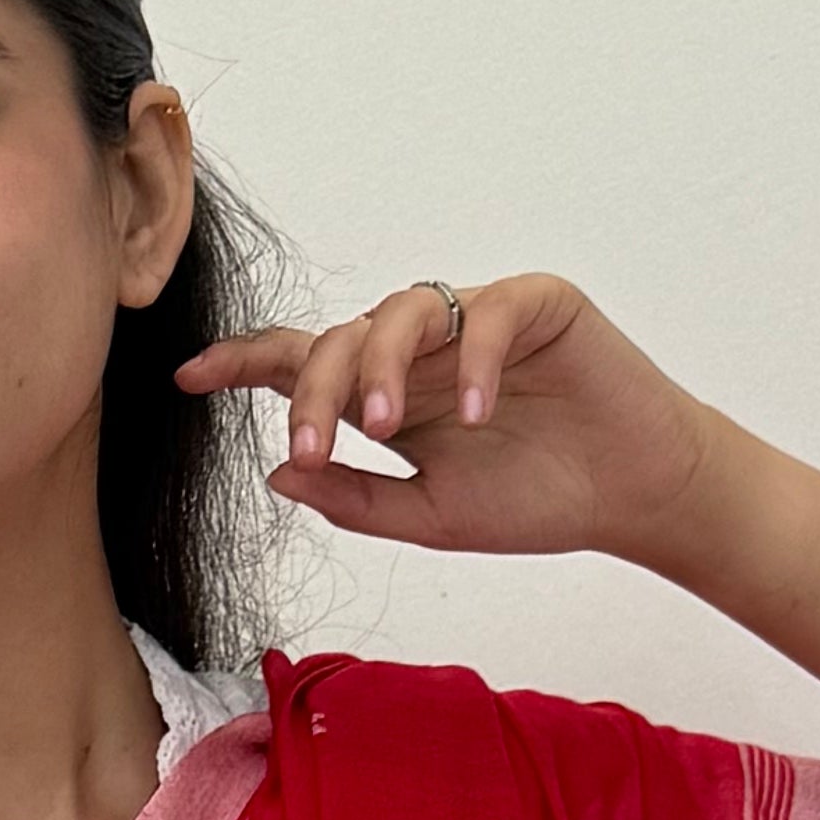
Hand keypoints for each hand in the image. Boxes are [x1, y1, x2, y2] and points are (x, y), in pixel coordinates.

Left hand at [179, 271, 710, 570]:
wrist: (629, 498)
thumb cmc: (536, 500)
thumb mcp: (429, 516)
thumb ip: (355, 497)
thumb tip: (278, 474)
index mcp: (390, 394)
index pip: (306, 364)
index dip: (246, 365)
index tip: (190, 377)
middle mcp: (423, 349)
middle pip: (340, 339)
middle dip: (313, 391)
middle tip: (310, 449)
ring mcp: (475, 318)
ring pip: (400, 313)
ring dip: (379, 369)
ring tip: (382, 428)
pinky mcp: (536, 303)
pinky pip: (485, 312)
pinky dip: (472, 361)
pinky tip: (473, 413)